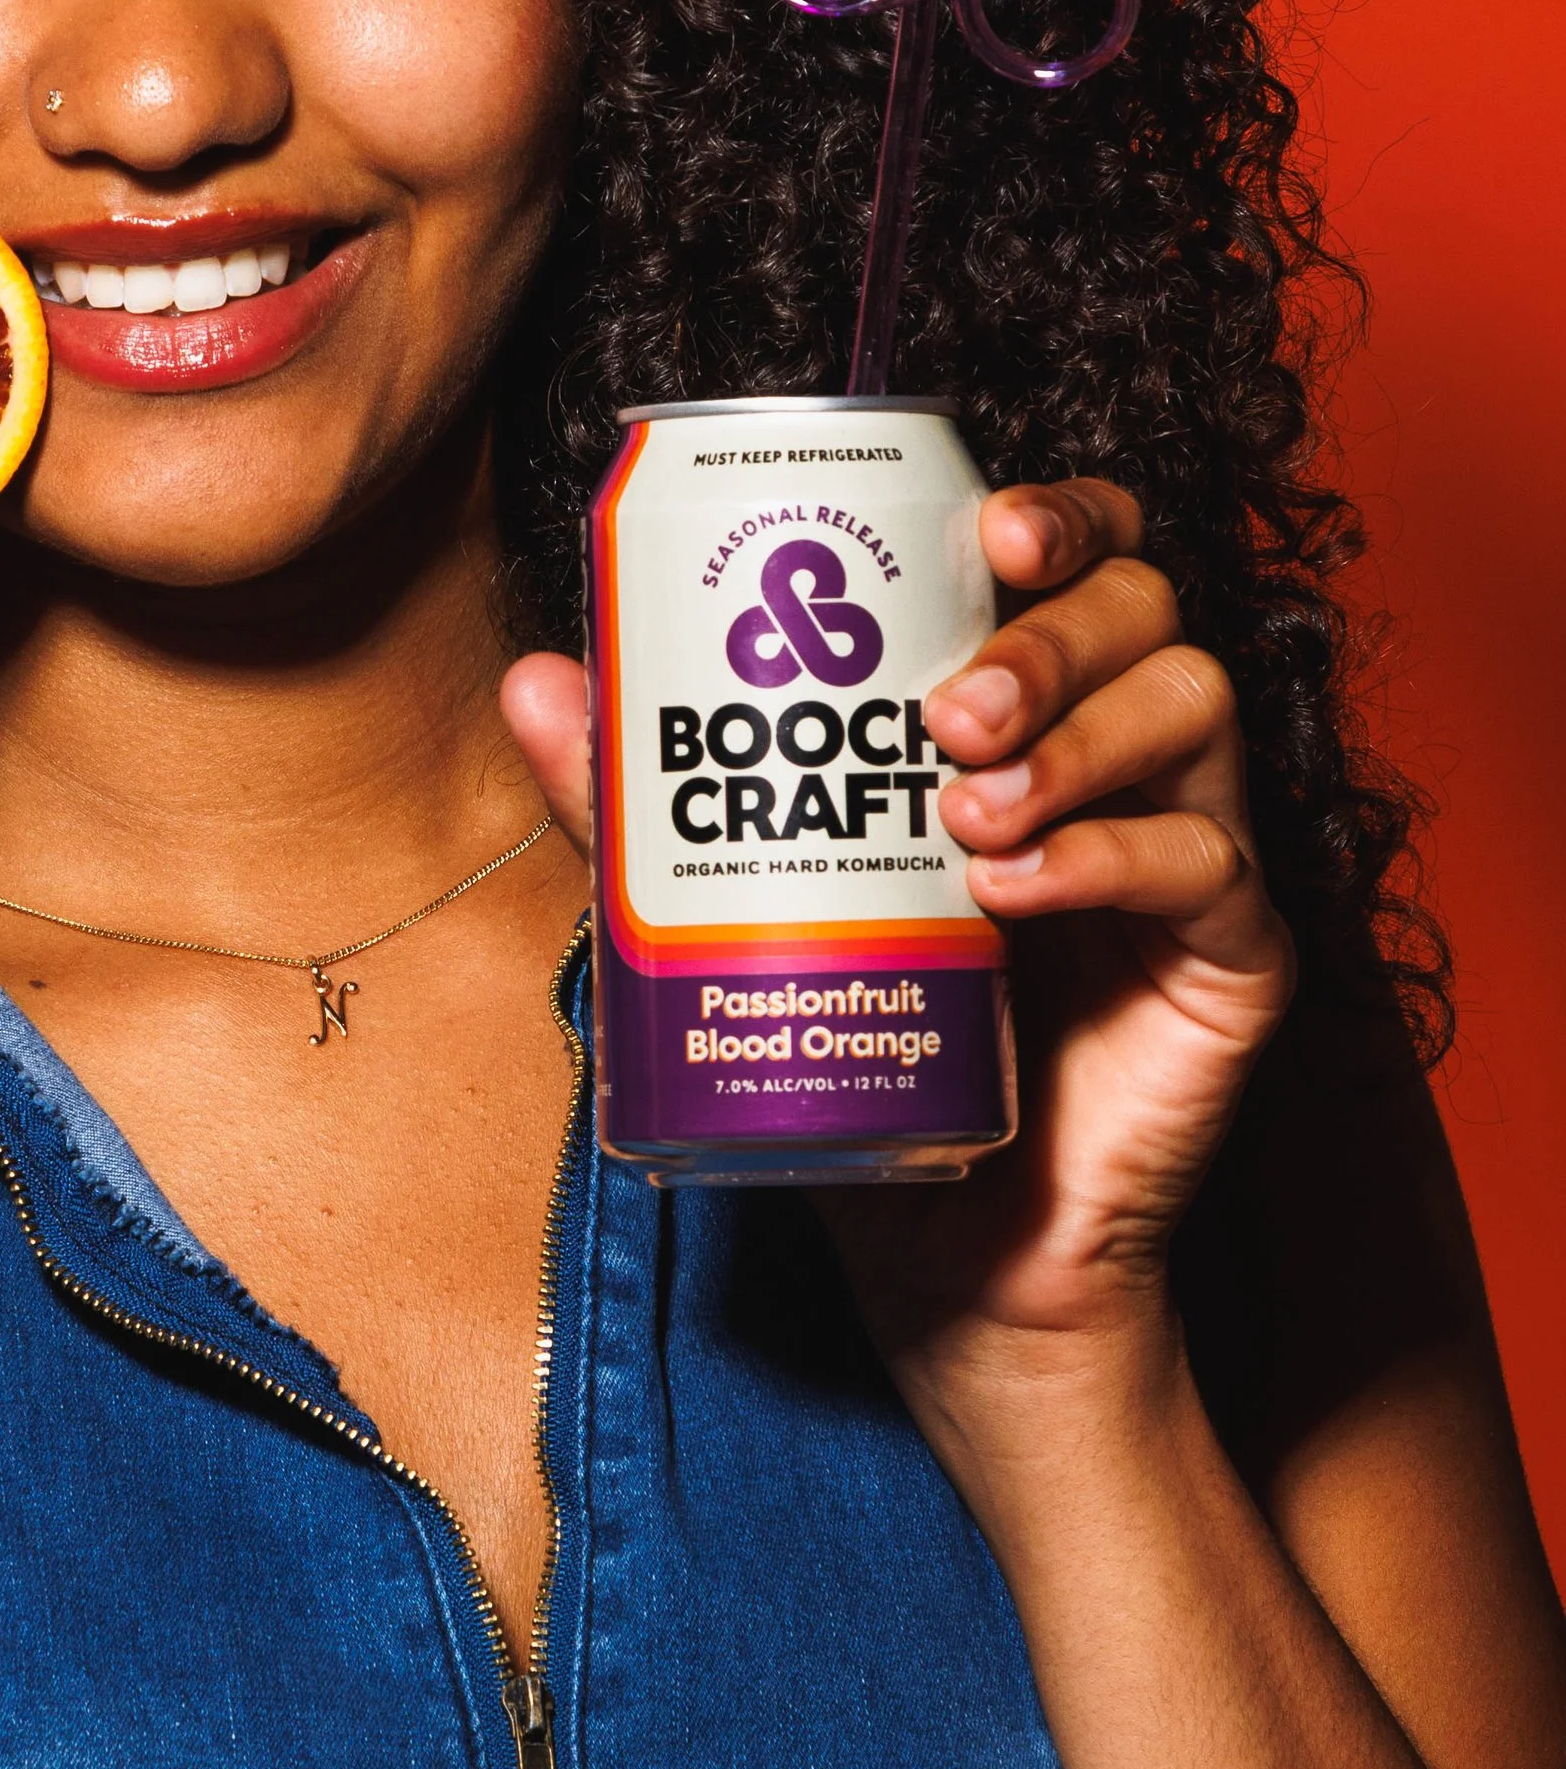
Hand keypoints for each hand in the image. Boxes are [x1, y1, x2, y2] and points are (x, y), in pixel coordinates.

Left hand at [502, 481, 1294, 1470]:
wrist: (947, 1257)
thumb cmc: (858, 1052)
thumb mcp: (729, 915)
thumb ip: (641, 808)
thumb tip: (532, 681)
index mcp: (1024, 710)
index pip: (1084, 557)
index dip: (1060, 512)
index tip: (991, 527)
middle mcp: (1123, 755)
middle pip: (1147, 607)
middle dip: (1048, 638)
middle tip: (944, 715)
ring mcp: (1193, 848)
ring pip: (1197, 706)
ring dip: (1077, 739)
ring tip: (965, 816)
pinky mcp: (1236, 957)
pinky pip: (1216, 862)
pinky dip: (1117, 856)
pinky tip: (1021, 893)